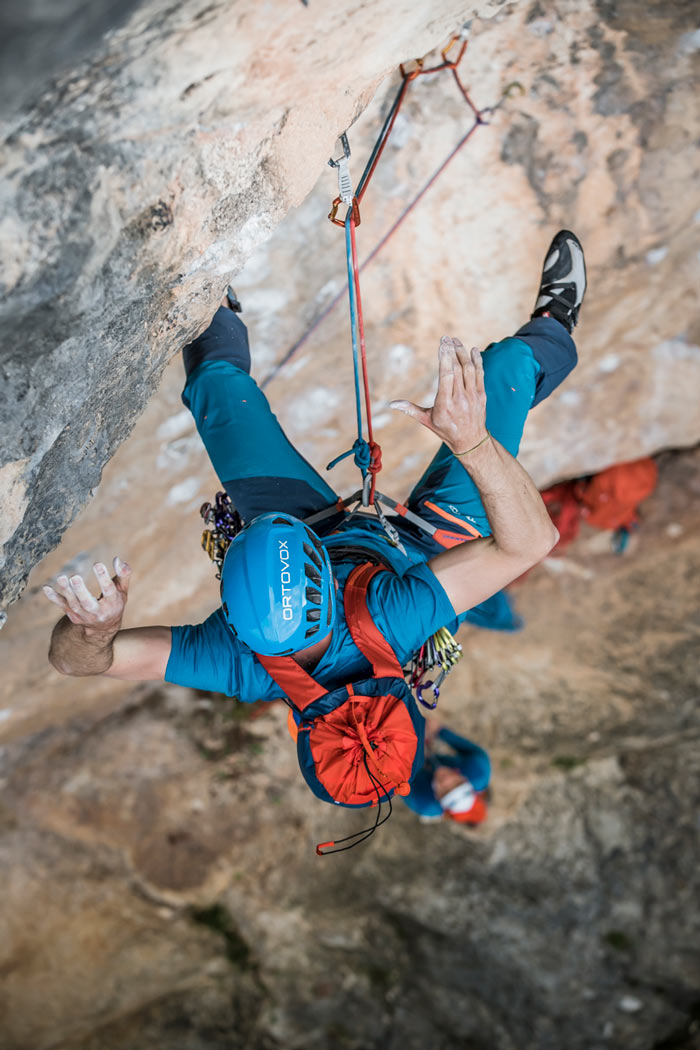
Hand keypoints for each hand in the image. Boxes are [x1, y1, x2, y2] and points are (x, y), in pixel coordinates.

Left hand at [43, 557, 131, 634]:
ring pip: (74, 604)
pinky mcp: (73, 616)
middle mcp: (98, 612)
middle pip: (88, 602)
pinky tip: (47, 588)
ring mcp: (84, 616)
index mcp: (113, 604)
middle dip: (81, 591)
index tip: (97, 564)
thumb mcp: (122, 590)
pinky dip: (54, 597)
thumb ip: (123, 574)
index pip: (109, 591)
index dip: (103, 578)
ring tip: (62, 578)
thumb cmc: (114, 602)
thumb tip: (117, 559)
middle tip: (75, 578)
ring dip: (67, 591)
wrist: (103, 627)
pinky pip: (62, 606)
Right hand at [390, 336, 486, 454]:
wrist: (470, 441)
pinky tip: (473, 350)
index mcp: (444, 404)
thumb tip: (391, 404)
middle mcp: (460, 399)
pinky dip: (477, 361)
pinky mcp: (482, 395)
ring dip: (463, 353)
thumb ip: (410, 409)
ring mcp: (473, 396)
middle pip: (457, 369)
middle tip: (446, 338)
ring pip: (469, 369)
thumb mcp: (426, 420)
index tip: (442, 344)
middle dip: (452, 351)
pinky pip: (480, 374)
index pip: (446, 376)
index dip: (445, 358)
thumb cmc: (445, 430)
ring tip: (456, 341)